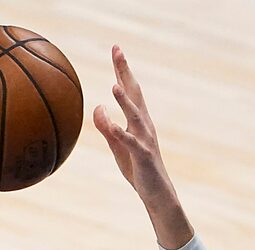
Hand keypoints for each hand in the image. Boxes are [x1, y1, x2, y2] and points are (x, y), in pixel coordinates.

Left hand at [92, 46, 190, 246]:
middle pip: (135, 93)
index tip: (116, 49)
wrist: (157, 194)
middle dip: (125, 72)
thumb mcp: (117, 146)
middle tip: (118, 51)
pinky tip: (112, 125)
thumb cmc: (138, 169)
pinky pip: (130, 143)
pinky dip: (121, 133)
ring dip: (125, 101)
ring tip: (114, 85)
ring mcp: (145, 139)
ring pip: (135, 116)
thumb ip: (106, 127)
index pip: (130, 90)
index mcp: (138, 121)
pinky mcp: (143, 156)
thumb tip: (97, 108)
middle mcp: (144, 125)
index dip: (123, 70)